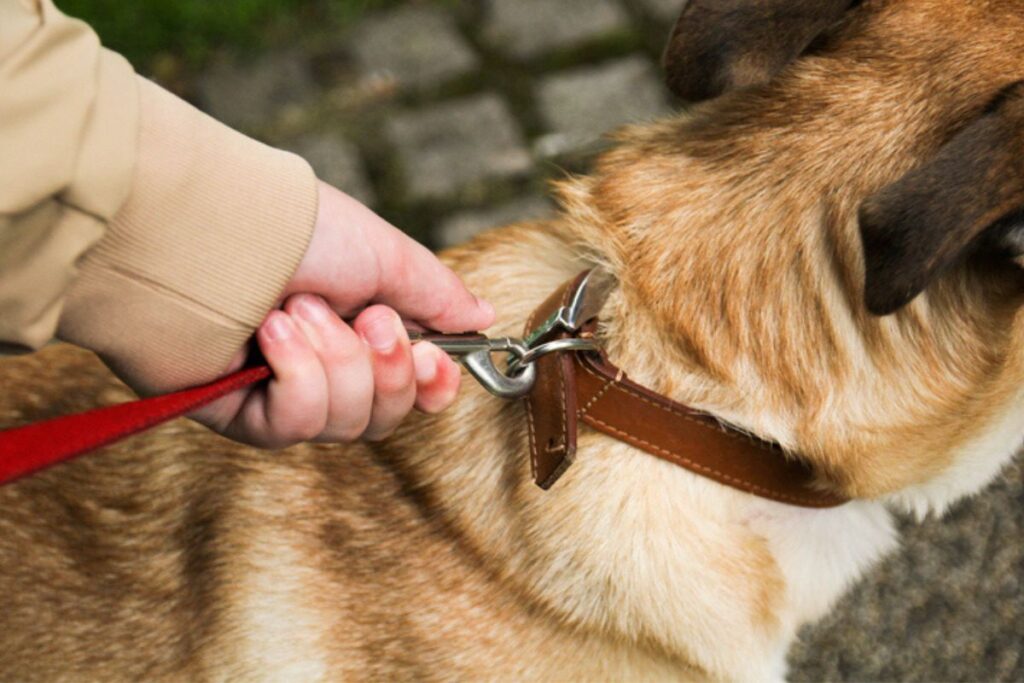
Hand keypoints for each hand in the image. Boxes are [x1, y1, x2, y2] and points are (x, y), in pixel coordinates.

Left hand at [191, 181, 494, 447]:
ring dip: (334, 362)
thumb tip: (484, 316)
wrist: (214, 227)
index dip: (430, 388)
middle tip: (367, 319)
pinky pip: (296, 425)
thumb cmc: (297, 230)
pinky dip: (294, 374)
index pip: (410, 390)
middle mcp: (324, 366)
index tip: (434, 362)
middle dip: (385, 368)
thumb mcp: (388, 256)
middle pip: (383, 415)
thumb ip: (438, 295)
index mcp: (360, 330)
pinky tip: (271, 334)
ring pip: (345, 423)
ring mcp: (281, 392)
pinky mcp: (241, 412)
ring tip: (298, 311)